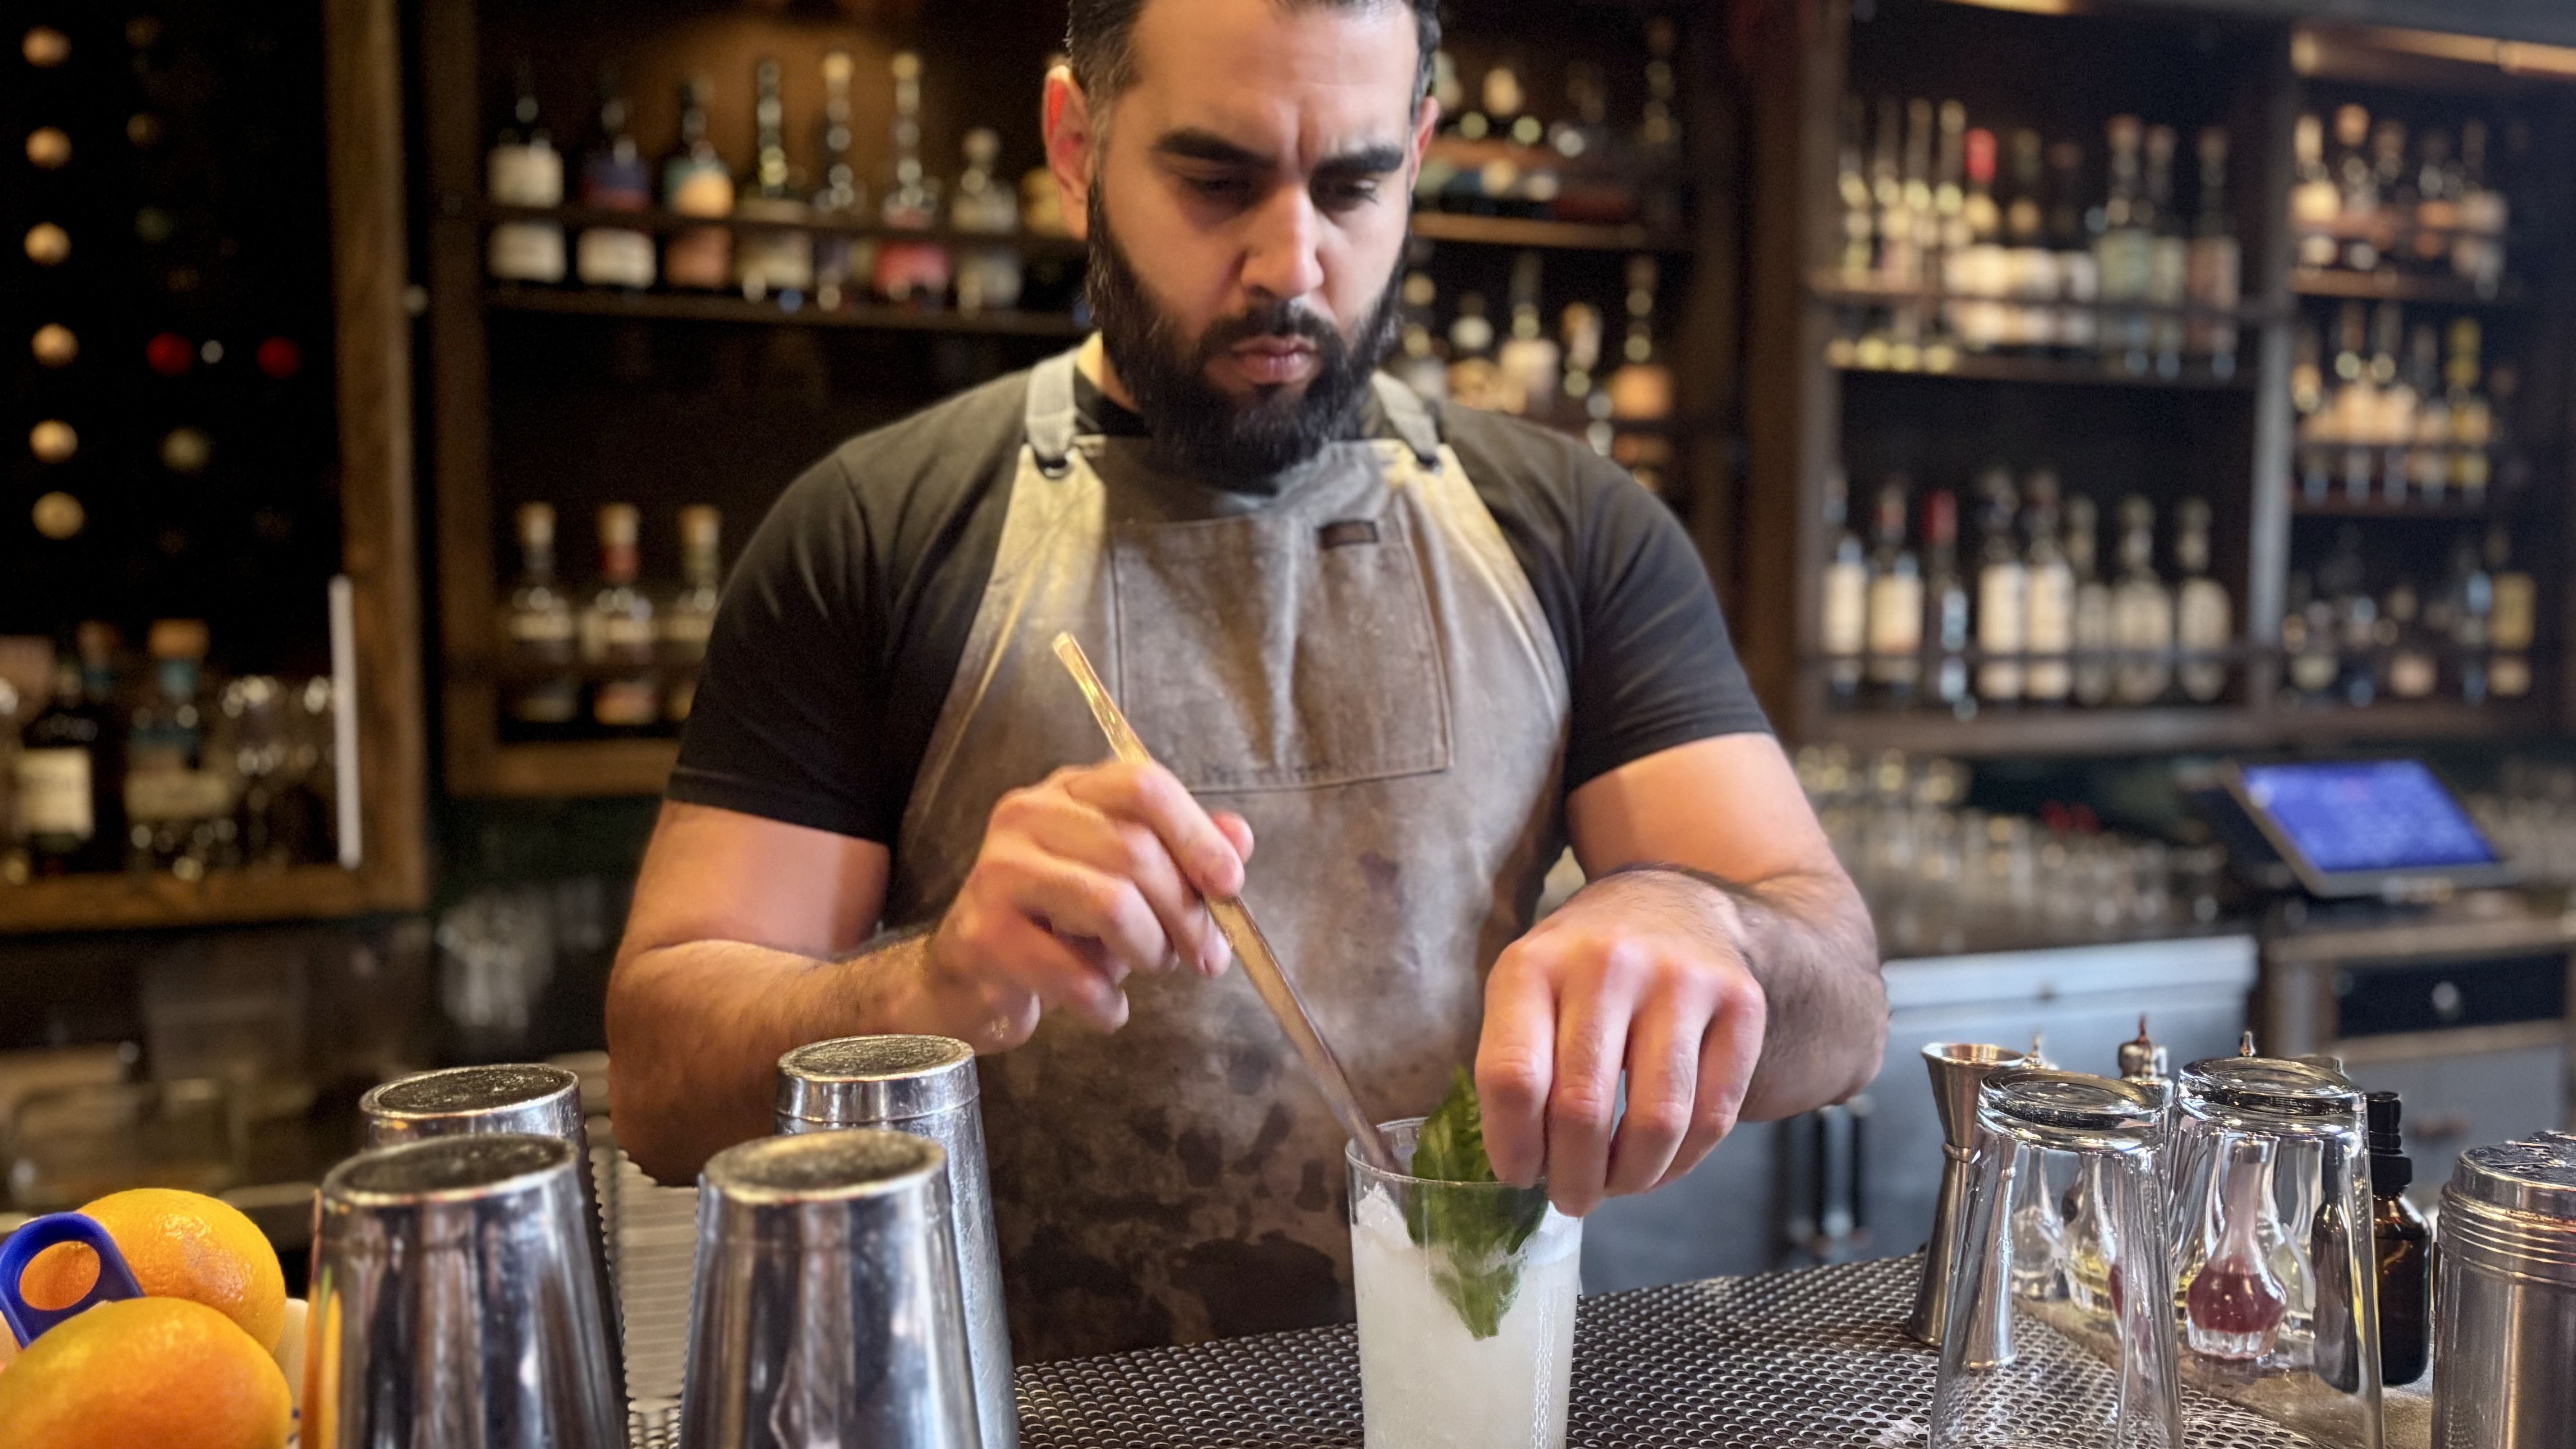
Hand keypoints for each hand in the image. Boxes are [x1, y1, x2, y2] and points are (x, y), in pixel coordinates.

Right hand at [926, 761, 1253, 1047]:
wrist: (964, 979)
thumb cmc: (1054, 926)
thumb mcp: (1122, 882)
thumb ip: (1179, 855)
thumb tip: (1240, 839)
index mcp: (1067, 792)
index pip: (1143, 786)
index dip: (1197, 835)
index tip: (1231, 886)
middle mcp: (1026, 817)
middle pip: (1134, 849)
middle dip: (1186, 912)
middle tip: (1206, 956)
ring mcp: (999, 873)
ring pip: (1109, 903)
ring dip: (1150, 949)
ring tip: (1151, 968)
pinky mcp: (983, 936)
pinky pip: (1074, 973)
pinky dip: (1107, 1003)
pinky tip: (1108, 1009)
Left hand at [1474, 868, 1767, 1216]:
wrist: (1677, 904)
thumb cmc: (1584, 970)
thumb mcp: (1528, 991)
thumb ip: (1515, 1066)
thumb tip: (1522, 1168)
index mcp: (1534, 965)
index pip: (1512, 1078)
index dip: (1513, 1147)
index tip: (1519, 1176)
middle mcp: (1607, 964)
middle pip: (1582, 1109)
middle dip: (1573, 1178)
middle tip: (1570, 1199)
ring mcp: (1681, 981)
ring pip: (1657, 1121)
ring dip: (1631, 1177)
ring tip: (1614, 1185)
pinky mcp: (1742, 1003)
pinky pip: (1715, 1114)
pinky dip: (1683, 1161)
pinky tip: (1659, 1164)